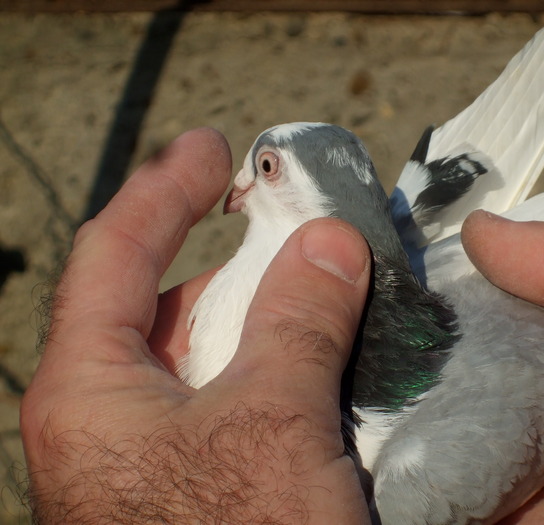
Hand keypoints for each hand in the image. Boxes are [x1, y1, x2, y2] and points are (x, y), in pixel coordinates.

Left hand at [20, 128, 371, 524]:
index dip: (164, 189)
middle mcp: (115, 414)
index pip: (115, 254)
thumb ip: (297, 324)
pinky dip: (279, 361)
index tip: (212, 147)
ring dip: (264, 311)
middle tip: (282, 216)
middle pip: (163, 300)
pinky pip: (237, 393)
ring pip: (208, 350)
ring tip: (319, 280)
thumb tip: (328, 244)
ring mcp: (157, 448)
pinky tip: (323, 354)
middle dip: (225, 253)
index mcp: (91, 391)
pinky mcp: (200, 476)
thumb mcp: (270, 427)